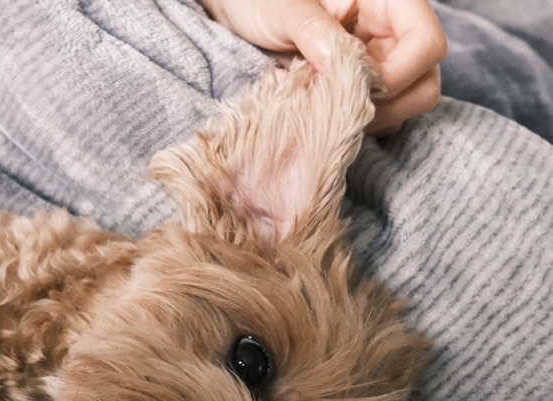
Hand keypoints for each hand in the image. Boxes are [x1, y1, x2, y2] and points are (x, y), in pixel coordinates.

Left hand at [199, 0, 446, 135]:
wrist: (239, 14)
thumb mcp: (283, 7)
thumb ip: (314, 32)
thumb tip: (340, 66)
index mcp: (389, 0)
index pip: (427, 45)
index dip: (396, 76)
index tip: (351, 86)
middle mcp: (392, 32)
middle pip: (425, 83)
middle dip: (385, 105)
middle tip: (335, 102)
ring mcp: (379, 62)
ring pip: (404, 106)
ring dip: (366, 117)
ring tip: (320, 103)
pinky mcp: (360, 88)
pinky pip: (377, 117)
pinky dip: (351, 123)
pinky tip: (318, 109)